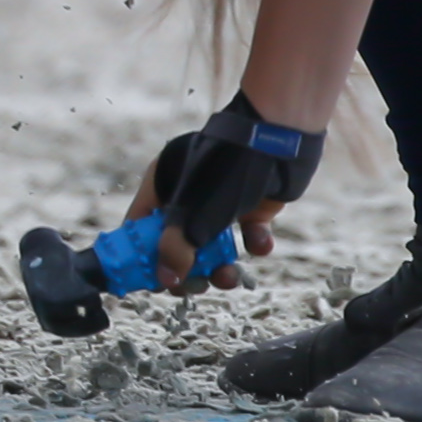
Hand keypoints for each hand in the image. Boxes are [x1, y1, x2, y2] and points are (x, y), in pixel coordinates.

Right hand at [125, 94, 323, 289]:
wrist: (280, 137)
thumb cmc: (227, 168)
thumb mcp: (194, 213)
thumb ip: (176, 248)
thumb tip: (165, 281)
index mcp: (163, 185)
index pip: (141, 227)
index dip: (144, 257)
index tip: (154, 283)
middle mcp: (188, 193)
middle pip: (178, 243)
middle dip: (190, 270)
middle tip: (199, 285)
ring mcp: (220, 199)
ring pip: (214, 245)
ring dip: (222, 267)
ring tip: (232, 276)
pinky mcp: (250, 204)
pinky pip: (246, 233)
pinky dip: (253, 243)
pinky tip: (261, 241)